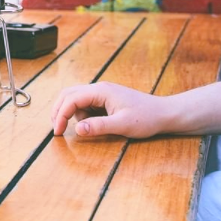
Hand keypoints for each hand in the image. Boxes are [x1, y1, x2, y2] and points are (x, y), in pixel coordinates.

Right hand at [50, 81, 168, 137]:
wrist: (163, 113)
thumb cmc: (146, 118)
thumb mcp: (122, 125)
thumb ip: (98, 126)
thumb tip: (77, 130)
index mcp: (100, 91)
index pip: (71, 99)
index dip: (61, 115)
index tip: (58, 132)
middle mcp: (99, 88)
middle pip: (69, 94)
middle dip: (59, 110)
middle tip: (56, 129)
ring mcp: (102, 93)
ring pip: (76, 98)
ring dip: (70, 112)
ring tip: (78, 128)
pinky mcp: (106, 99)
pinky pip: (86, 104)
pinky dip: (81, 114)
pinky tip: (90, 124)